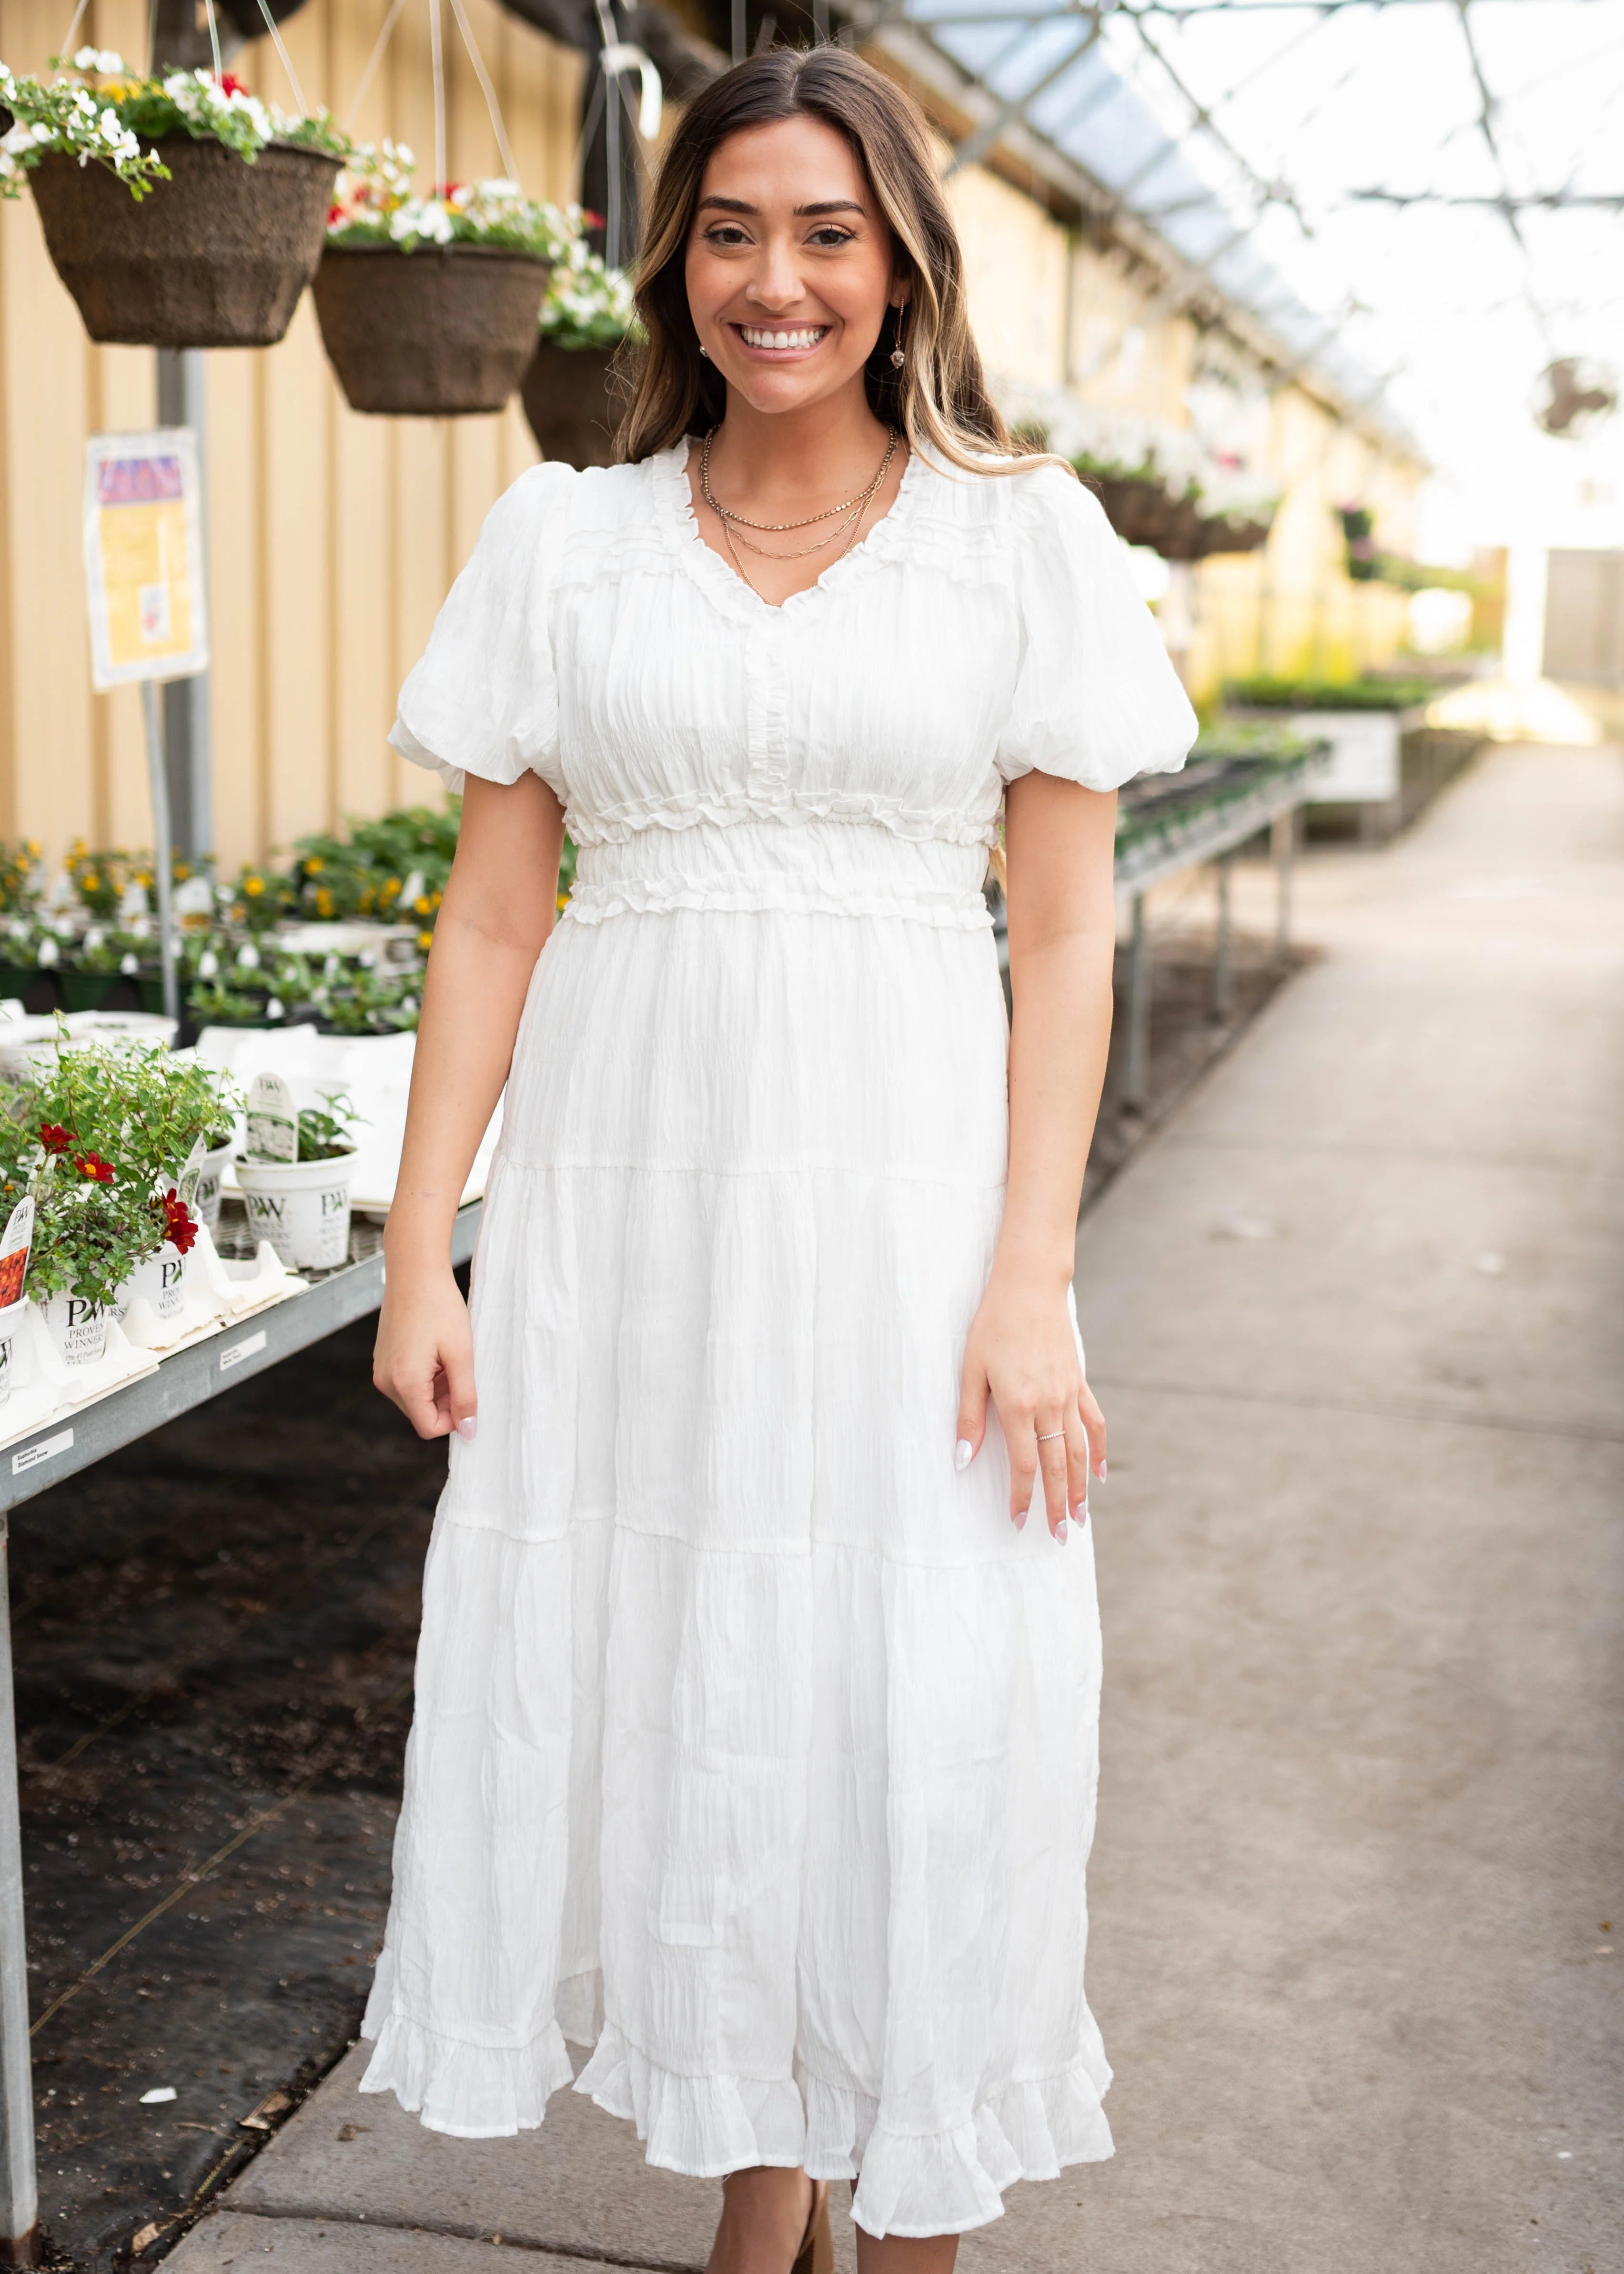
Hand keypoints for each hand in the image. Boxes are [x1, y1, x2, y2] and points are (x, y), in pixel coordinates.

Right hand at [373, 1265, 476, 1441]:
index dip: (454, 1417)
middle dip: (445, 1400)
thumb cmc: (440, 1307)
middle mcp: (385, 1382)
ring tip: (447, 1354)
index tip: (468, 1391)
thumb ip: (465, 1396)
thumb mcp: (461, 1354)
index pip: (429, 1428)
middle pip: (421, 1414)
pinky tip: (435, 1348)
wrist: (414, 1271)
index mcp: (403, 1383)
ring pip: (416, 1399)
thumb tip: (468, 1431)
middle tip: (459, 1365)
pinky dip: (426, 1375)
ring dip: (437, 1387)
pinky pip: (407, 1382)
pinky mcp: (383, 1359)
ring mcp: (381, 1370)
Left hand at [956, 1269, 1105, 1540]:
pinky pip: (1094, 1423)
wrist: (1029, 1288)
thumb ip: (969, 1418)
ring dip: (1080, 1487)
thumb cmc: (992, 1326)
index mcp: (1018, 1405)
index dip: (1022, 1497)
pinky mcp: (1079, 1382)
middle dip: (1057, 1504)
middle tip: (1060, 1536)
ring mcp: (1068, 1394)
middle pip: (1056, 1466)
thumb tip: (962, 1460)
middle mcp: (1048, 1404)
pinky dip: (1099, 1450)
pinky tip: (1100, 1474)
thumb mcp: (970, 1369)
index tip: (1018, 1522)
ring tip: (1080, 1517)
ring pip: (1079, 1450)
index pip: (1024, 1465)